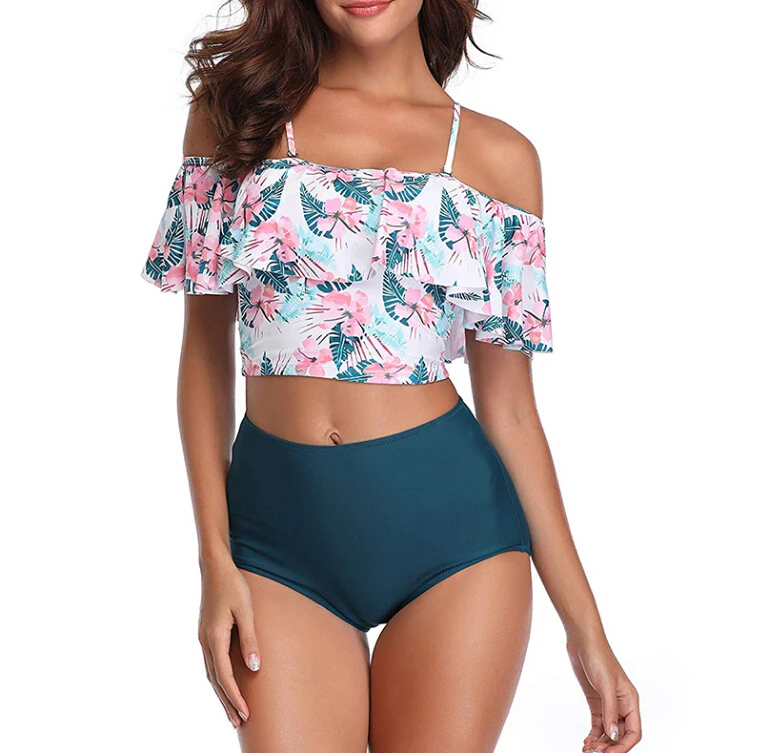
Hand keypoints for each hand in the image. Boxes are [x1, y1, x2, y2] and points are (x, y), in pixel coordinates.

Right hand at [198, 558, 260, 727]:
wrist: (215, 567)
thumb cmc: (234, 585)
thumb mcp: (246, 610)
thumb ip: (250, 639)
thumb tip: (254, 668)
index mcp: (215, 637)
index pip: (225, 676)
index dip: (235, 697)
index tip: (246, 713)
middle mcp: (205, 641)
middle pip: (215, 680)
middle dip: (227, 703)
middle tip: (239, 723)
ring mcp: (203, 638)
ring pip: (211, 673)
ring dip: (221, 693)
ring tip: (233, 710)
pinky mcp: (205, 633)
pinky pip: (211, 663)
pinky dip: (218, 678)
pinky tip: (225, 684)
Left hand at [567, 636, 641, 751]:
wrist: (582, 641)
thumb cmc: (598, 657)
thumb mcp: (605, 685)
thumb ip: (610, 711)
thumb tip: (614, 736)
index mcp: (630, 700)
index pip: (633, 731)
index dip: (623, 745)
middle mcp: (622, 704)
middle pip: (621, 734)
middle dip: (610, 746)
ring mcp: (608, 703)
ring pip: (608, 731)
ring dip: (600, 743)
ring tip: (588, 750)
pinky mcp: (596, 701)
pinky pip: (598, 724)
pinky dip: (594, 735)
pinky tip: (587, 742)